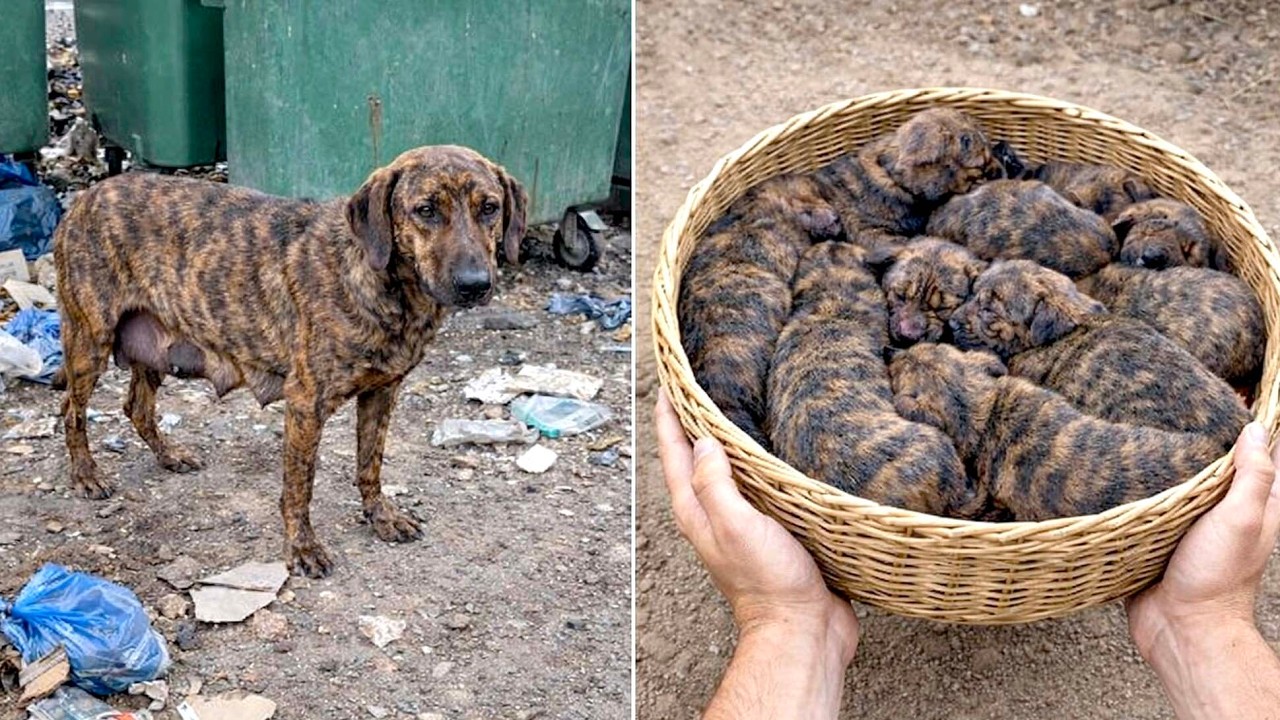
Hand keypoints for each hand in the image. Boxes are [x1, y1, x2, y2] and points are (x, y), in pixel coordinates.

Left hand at [654, 390, 857, 659]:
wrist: (804, 629)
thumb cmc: (768, 582)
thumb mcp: (734, 526)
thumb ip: (715, 485)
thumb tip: (702, 442)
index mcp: (697, 510)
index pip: (675, 452)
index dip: (670, 416)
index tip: (669, 382)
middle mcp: (715, 513)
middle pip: (696, 457)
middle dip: (694, 422)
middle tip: (699, 384)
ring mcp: (743, 523)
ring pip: (729, 471)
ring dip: (728, 442)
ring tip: (735, 407)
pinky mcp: (773, 530)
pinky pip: (761, 487)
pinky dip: (761, 465)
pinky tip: (776, 452)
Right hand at [1127, 421, 1279, 659]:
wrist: (1178, 627)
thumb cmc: (1216, 577)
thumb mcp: (1242, 519)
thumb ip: (1252, 476)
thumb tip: (1256, 429)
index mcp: (1253, 506)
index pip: (1259, 456)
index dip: (1250, 425)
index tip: (1228, 393)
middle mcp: (1222, 512)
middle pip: (1214, 465)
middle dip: (1199, 438)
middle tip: (1173, 404)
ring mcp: (1188, 525)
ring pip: (1178, 483)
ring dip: (1164, 462)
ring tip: (1141, 427)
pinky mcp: (1156, 538)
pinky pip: (1149, 506)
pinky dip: (1140, 489)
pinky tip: (1122, 469)